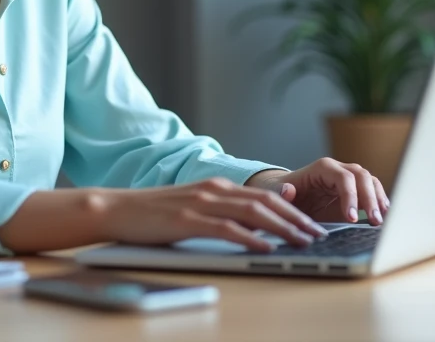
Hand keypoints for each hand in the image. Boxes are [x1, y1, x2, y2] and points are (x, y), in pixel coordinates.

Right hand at [94, 177, 329, 251]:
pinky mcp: (187, 219)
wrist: (116, 208)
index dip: (292, 210)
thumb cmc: (152, 214)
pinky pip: (227, 228)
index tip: (311, 225)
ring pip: (252, 213)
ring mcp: (201, 203)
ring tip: (302, 241)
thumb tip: (252, 231)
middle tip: (317, 234)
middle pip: (265, 202)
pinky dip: (250, 238)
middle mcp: (213, 189)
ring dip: (282, 228)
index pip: (263, 197)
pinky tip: (266, 248)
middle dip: (296, 219)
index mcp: (216, 186)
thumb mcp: (192, 208)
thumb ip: (220, 213)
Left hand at [246, 158, 389, 225]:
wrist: (287, 195)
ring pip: (370, 181)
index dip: (351, 196)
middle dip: (370, 198)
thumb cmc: (282, 193)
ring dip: (378, 199)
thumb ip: (281, 192)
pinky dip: (379, 200)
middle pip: (361, 176)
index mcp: (322, 168)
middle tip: (374, 221)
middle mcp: (337, 169)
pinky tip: (383, 214)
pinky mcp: (354, 189)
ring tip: (380, 220)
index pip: (343, 178)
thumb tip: (288, 190)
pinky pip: (372, 190)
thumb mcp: (277, 193)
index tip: (351, 218)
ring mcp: (348, 178)